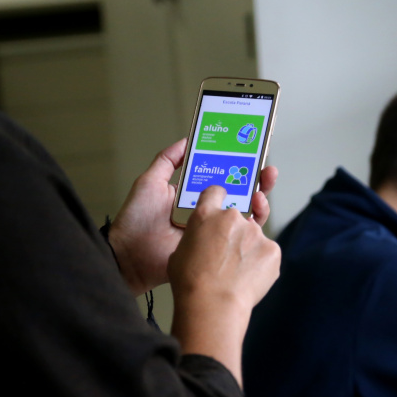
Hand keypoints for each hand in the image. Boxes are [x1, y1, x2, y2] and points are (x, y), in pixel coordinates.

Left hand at [108, 139, 278, 295]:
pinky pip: (240, 235)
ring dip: (259, 196)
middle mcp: (206, 211)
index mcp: (193, 194)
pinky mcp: (216, 248)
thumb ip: (167, 160)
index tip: (248, 154)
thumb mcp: (150, 182)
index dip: (235, 166)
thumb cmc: (136, 220)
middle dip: (255, 179)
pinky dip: (254, 221)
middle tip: (265, 168)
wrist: (131, 256)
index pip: (220, 177)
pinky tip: (257, 207)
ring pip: (243, 212)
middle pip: (237, 193)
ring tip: (264, 183)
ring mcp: (213, 230)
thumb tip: (187, 140)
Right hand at [168, 185, 280, 384]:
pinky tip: (249, 279)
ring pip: (254, 237)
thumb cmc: (190, 283)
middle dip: (234, 232)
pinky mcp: (272, 249)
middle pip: (237, 217)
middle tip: (227, 255)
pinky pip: (268, 253)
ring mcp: (255, 233)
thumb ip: (195, 238)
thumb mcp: (178, 253)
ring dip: (248, 250)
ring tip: (236, 274)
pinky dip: (262, 264)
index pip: (215, 192)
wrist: (213, 304)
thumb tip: (202, 243)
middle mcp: (232, 217)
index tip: (222, 204)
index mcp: (206, 215)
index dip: (219, 198)